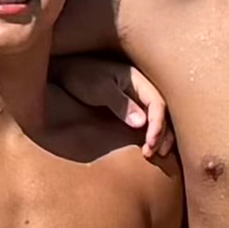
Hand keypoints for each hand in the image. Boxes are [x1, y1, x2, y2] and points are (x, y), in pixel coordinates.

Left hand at [55, 57, 173, 158]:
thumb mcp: (99, 88)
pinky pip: (147, 122)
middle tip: (155, 154)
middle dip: (163, 134)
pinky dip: (151, 135)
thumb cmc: (81, 76)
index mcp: (138, 80)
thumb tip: (142, 123)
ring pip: (158, 119)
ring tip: (154, 155)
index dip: (158, 125)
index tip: (150, 144)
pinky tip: (147, 148)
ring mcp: (137, 99)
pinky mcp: (130, 109)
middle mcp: (142, 90)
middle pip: (163, 113)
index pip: (158, 103)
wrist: (65, 72)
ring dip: (160, 137)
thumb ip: (120, 104)